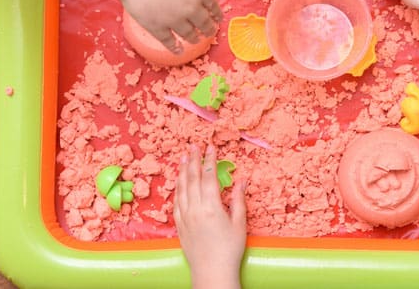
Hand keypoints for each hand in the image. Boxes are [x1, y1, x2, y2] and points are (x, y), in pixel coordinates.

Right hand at [115, 0, 222, 53]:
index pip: (213, 5)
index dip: (216, 13)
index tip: (218, 18)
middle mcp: (192, 8)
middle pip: (204, 23)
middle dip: (208, 29)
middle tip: (210, 32)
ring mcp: (175, 20)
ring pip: (190, 34)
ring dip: (194, 38)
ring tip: (196, 40)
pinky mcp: (158, 27)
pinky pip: (169, 41)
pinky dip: (175, 48)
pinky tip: (178, 50)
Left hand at [174, 144, 245, 288]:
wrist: (212, 272)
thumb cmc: (229, 250)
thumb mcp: (239, 224)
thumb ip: (239, 200)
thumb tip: (242, 180)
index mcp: (212, 206)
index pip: (209, 176)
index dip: (209, 160)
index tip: (211, 147)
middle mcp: (195, 209)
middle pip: (192, 178)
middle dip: (193, 160)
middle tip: (193, 145)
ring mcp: (185, 217)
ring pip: (181, 188)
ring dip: (182, 171)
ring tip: (183, 157)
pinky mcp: (179, 225)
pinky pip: (176, 202)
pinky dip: (177, 189)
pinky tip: (178, 182)